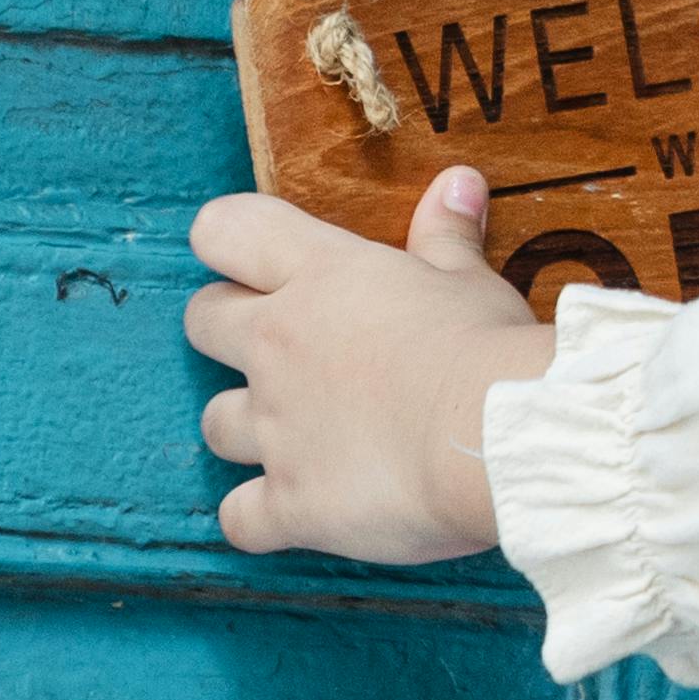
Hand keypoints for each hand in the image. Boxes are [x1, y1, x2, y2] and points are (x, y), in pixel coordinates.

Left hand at [185, 169, 556, 565]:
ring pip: (213, 422)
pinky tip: (295, 508)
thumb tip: (456, 182)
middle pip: (201, 320)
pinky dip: (258, 516)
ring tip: (297, 432)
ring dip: (246, 426)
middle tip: (284, 343)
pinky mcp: (288, 501)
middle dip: (228, 327)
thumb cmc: (486, 347)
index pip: (226, 229)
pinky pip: (238, 517)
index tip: (260, 258)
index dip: (232, 239)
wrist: (497, 437)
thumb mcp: (470, 280)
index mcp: (321, 276)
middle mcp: (279, 345)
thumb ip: (447, 235)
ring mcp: (276, 427)